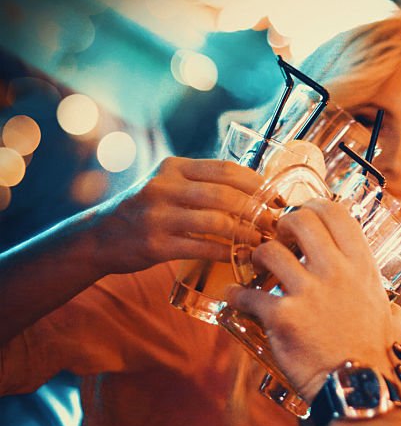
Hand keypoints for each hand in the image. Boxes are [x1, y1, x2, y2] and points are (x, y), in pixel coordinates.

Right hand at [92, 157, 262, 273]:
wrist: (99, 236)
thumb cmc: (146, 211)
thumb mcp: (168, 184)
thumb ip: (202, 183)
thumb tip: (254, 190)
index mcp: (174, 168)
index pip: (225, 169)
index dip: (257, 184)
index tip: (276, 198)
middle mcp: (165, 187)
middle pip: (225, 195)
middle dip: (257, 210)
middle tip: (275, 224)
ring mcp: (158, 216)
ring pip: (216, 222)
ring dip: (246, 233)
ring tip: (261, 241)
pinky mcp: (155, 244)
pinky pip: (202, 248)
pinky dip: (226, 253)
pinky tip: (240, 257)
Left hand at [226, 198, 400, 400]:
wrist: (358, 387)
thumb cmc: (376, 356)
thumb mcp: (391, 321)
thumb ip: (389, 309)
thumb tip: (393, 313)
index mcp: (362, 267)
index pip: (337, 213)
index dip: (314, 207)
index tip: (304, 217)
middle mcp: (336, 272)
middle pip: (301, 220)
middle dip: (282, 224)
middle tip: (278, 238)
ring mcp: (308, 292)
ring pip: (269, 250)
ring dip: (258, 256)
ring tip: (257, 268)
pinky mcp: (282, 316)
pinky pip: (247, 294)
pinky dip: (236, 296)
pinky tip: (234, 299)